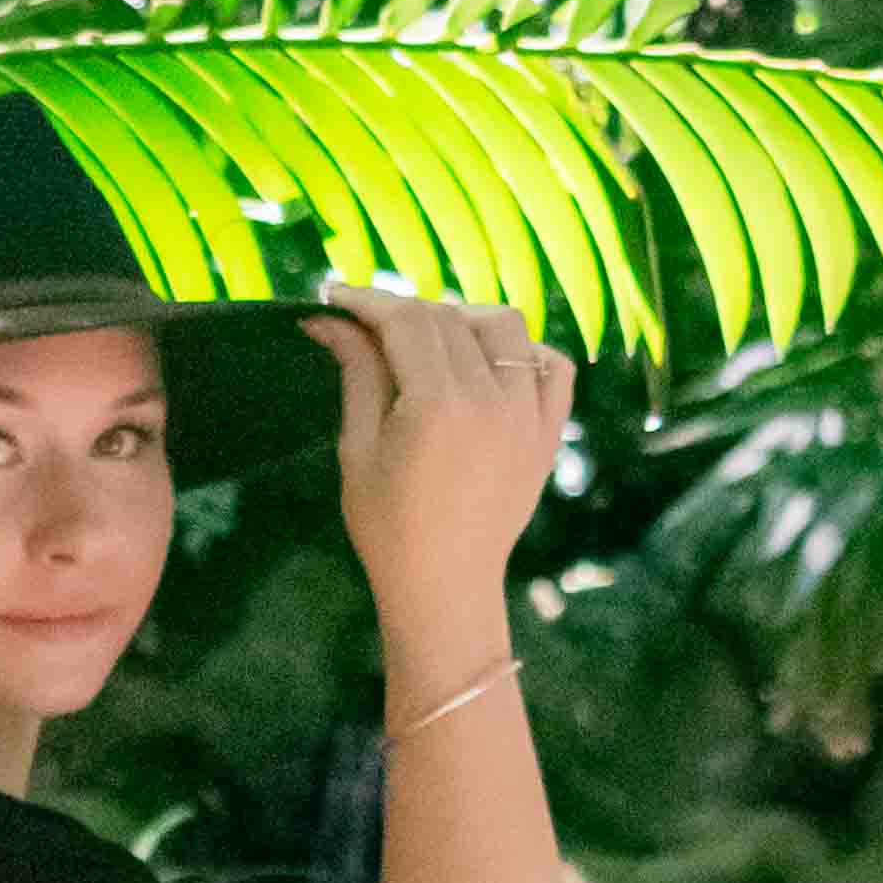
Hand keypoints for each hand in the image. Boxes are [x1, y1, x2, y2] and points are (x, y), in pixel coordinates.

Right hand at [298, 279, 575, 596]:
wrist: (446, 586)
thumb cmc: (388, 528)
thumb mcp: (359, 450)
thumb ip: (357, 375)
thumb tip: (330, 318)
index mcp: (438, 405)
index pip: (405, 319)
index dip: (367, 299)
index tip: (336, 295)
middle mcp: (492, 399)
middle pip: (449, 317)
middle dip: (404, 311)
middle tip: (372, 329)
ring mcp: (529, 414)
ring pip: (504, 325)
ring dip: (465, 319)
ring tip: (433, 343)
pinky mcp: (549, 432)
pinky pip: (552, 366)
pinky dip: (526, 351)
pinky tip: (492, 365)